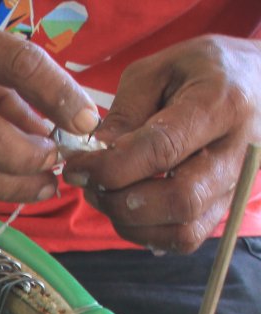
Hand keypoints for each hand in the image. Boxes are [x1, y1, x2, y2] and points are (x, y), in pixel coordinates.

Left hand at [61, 36, 260, 252]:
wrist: (259, 81)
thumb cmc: (205, 71)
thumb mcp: (159, 70)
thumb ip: (126, 112)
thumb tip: (95, 153)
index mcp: (221, 105)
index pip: (162, 151)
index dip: (110, 167)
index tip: (77, 167)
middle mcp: (238, 151)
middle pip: (179, 200)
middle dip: (120, 200)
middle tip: (92, 184)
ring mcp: (237, 185)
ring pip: (183, 229)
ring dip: (130, 222)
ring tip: (108, 195)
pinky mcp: (227, 207)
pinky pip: (186, 239)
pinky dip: (148, 233)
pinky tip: (131, 208)